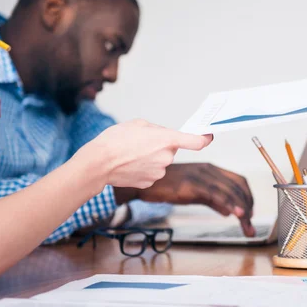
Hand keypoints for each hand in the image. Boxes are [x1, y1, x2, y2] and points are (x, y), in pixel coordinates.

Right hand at [76, 119, 212, 190]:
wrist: (98, 163)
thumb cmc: (115, 140)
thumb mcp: (137, 124)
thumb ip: (156, 130)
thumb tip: (163, 136)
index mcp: (167, 139)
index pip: (197, 141)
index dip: (205, 138)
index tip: (208, 136)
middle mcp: (167, 157)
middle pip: (170, 150)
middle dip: (160, 146)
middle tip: (142, 143)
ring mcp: (159, 172)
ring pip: (160, 162)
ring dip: (151, 157)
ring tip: (131, 154)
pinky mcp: (150, 182)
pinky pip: (152, 172)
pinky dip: (144, 168)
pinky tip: (130, 164)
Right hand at [117, 163, 255, 236]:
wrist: (143, 183)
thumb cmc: (166, 185)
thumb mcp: (192, 190)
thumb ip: (211, 199)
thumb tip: (228, 210)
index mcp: (210, 169)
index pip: (238, 181)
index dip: (248, 197)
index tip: (251, 213)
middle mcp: (209, 170)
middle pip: (238, 187)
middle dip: (249, 208)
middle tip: (251, 227)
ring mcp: (200, 176)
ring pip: (230, 192)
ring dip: (243, 211)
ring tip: (247, 227)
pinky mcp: (191, 185)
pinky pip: (216, 194)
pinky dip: (229, 204)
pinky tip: (236, 214)